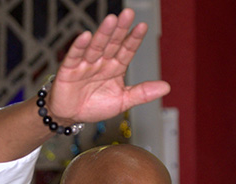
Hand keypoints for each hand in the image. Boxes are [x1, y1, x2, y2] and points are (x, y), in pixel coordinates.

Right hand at [48, 8, 170, 124]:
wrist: (70, 116)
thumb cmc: (94, 106)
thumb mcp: (122, 101)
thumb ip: (142, 93)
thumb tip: (166, 87)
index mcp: (115, 67)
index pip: (126, 50)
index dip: (134, 39)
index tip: (142, 27)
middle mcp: (102, 62)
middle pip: (112, 44)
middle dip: (120, 30)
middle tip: (128, 15)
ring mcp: (86, 64)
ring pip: (96, 47)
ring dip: (103, 34)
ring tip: (111, 21)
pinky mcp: (69, 69)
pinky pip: (75, 56)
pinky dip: (79, 47)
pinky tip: (86, 37)